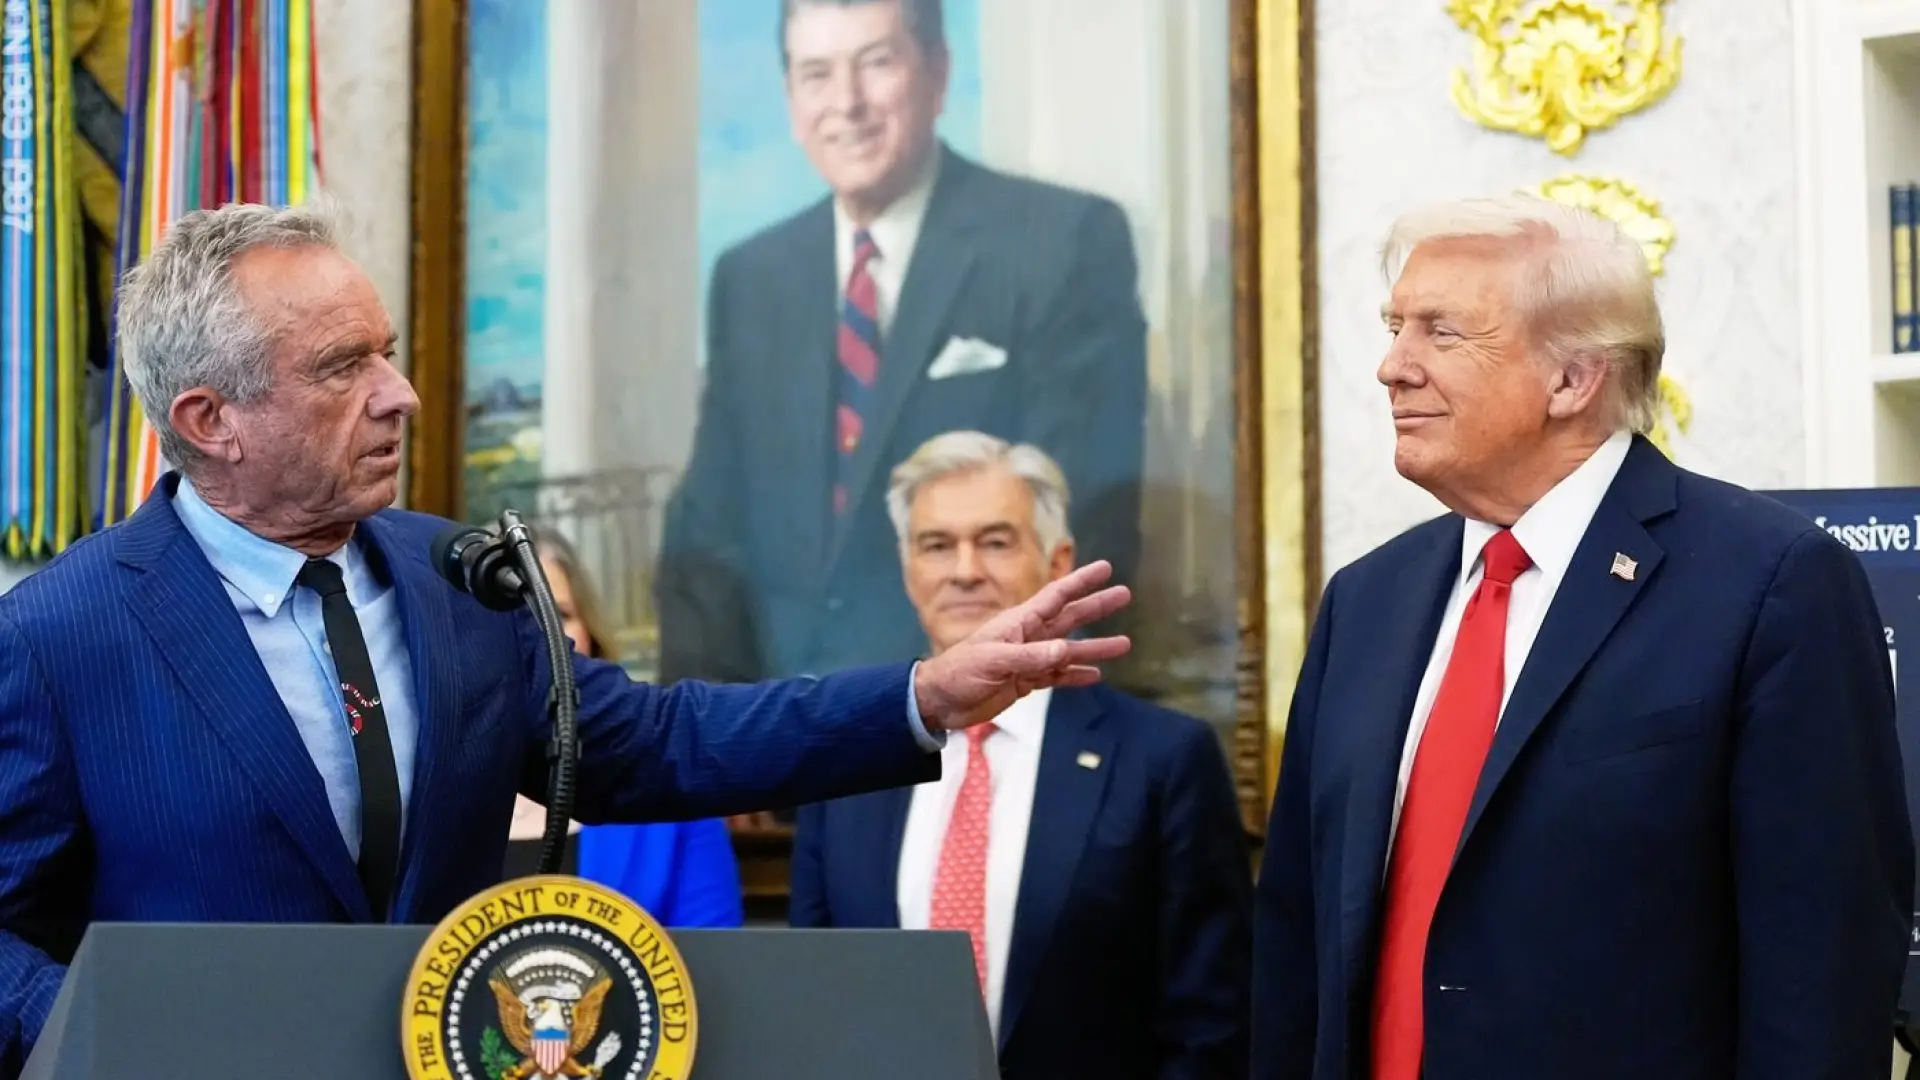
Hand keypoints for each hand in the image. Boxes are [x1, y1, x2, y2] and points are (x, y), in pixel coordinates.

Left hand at [912, 560, 1131, 732]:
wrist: (941, 701)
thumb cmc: (960, 672)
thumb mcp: (994, 660)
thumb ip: (1031, 657)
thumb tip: (1065, 651)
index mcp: (1019, 622)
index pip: (1057, 596)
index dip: (1081, 581)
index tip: (1106, 568)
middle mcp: (1028, 636)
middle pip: (1070, 618)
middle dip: (1097, 607)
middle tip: (1125, 595)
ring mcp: (1029, 659)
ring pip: (1069, 650)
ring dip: (1095, 647)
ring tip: (1124, 644)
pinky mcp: (1025, 681)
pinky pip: (1057, 676)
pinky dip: (1076, 675)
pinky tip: (1095, 675)